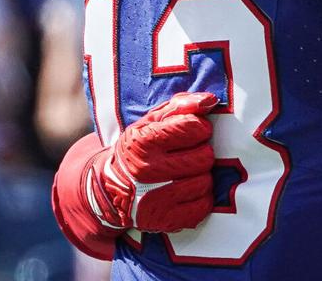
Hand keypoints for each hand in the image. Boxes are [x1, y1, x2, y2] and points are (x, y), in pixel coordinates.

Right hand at [86, 92, 218, 232]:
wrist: (110, 188)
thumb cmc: (139, 148)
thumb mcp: (152, 120)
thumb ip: (182, 105)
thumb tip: (211, 100)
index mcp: (144, 142)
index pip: (194, 128)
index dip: (200, 128)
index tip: (193, 132)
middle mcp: (147, 171)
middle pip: (204, 157)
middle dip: (202, 152)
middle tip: (189, 154)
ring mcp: (155, 199)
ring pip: (205, 182)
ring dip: (201, 176)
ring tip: (186, 173)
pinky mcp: (163, 220)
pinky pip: (202, 207)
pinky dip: (200, 198)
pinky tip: (187, 191)